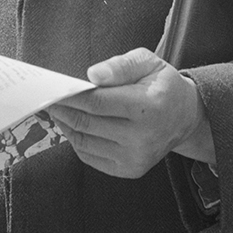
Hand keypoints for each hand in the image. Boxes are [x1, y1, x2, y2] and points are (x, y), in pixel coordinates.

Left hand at [49, 48, 214, 178]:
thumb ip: (120, 66)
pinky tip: (73, 126)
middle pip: (87, 123)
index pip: (97, 103)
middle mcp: (143, 137)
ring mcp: (136, 157)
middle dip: (62, 110)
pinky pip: (90, 156)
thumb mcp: (148, 62)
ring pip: (84, 142)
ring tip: (57, 110)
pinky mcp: (129, 170)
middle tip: (47, 98)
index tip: (52, 88)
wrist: (184, 117)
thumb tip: (92, 75)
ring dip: (66, 126)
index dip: (70, 96)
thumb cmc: (162, 85)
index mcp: (148, 106)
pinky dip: (77, 141)